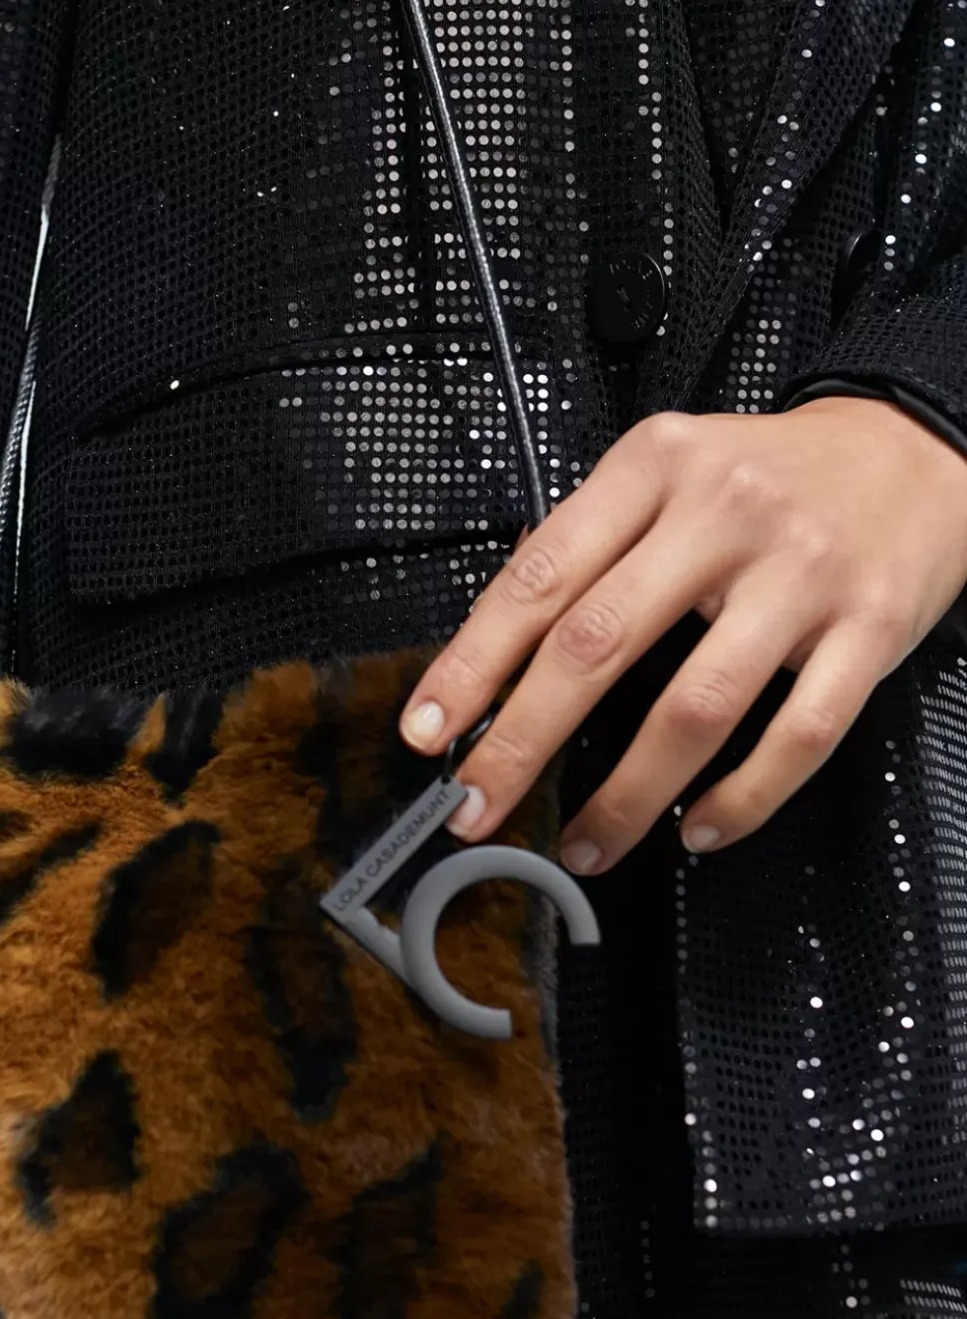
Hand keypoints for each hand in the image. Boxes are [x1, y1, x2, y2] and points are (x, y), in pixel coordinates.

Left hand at [399, 397, 966, 870]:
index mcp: (655, 468)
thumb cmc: (772, 477)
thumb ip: (589, 544)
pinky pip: (798, 737)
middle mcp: (723, 514)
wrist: (914, 451)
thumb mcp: (669, 470)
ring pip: (694, 707)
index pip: (539, 576)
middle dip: (521, 744)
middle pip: (597, 644)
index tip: (428, 729)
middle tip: (476, 808)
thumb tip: (498, 653)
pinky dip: (742, 801)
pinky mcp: (868, 630)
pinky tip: (700, 831)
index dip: (473, 665)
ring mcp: (800, 575)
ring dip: (627, 797)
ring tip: (586, 843)